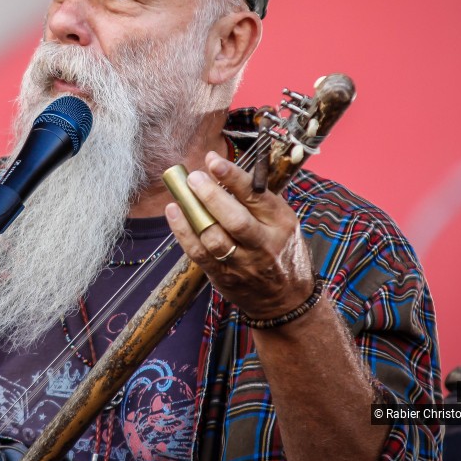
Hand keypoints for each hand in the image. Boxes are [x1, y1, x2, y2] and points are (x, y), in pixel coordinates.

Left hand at [165, 151, 313, 319]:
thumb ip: (256, 199)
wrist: (286, 300)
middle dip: (211, 195)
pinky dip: (183, 232)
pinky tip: (174, 212)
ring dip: (192, 213)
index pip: (256, 196)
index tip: (213, 160)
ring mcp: (243, 264)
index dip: (233, 176)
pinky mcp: (224, 277)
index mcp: (281, 223)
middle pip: (235, 219)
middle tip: (193, 177)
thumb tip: (219, 170)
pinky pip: (199, 253)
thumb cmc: (281, 250)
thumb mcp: (281, 221)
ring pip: (214, 238)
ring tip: (180, 194)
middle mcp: (264, 244)